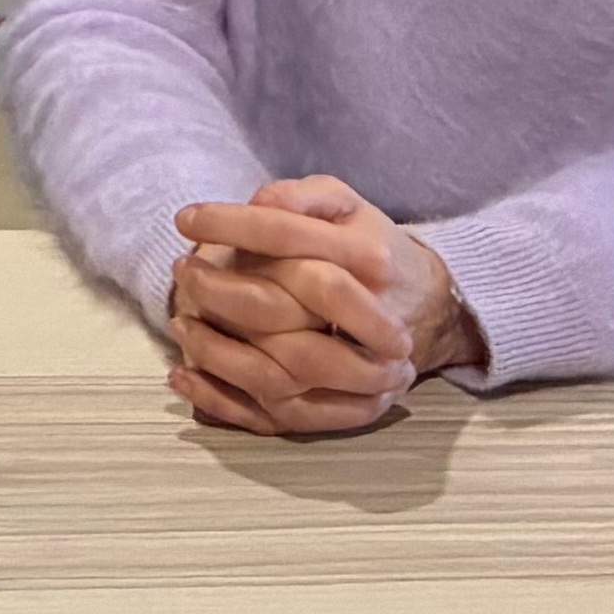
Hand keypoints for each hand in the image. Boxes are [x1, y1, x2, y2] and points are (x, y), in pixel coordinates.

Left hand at [165, 173, 477, 436]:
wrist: (431, 310)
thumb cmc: (372, 249)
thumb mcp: (347, 205)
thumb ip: (301, 196)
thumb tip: (256, 203)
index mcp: (365, 257)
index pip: (288, 236)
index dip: (231, 225)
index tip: (186, 218)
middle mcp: (368, 317)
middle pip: (277, 310)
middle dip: (215, 291)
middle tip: (182, 273)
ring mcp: (361, 372)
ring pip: (275, 373)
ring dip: (215, 352)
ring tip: (181, 323)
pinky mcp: (350, 409)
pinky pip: (281, 418)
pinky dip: (225, 401)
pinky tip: (185, 376)